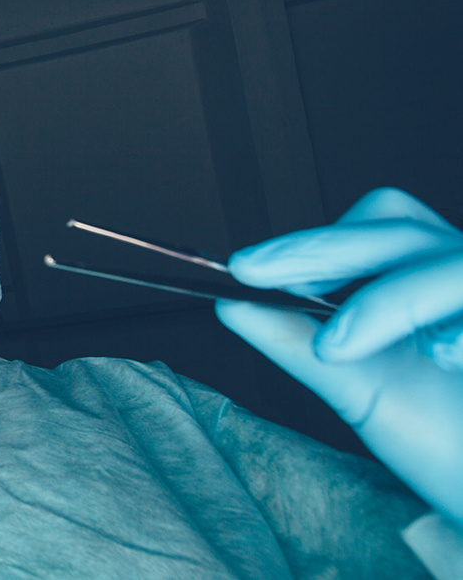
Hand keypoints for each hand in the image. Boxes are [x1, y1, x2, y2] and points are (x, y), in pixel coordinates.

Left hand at [221, 187, 462, 525]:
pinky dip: (457, 327)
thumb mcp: (359, 389)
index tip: (244, 269)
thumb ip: (296, 341)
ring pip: (446, 264)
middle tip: (255, 275)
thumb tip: (229, 303)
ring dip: (384, 301)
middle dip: (320, 251)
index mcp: (431, 277)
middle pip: (398, 228)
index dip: (308, 241)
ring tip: (338, 348)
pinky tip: (442, 358)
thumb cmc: (448, 445)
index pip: (372, 226)